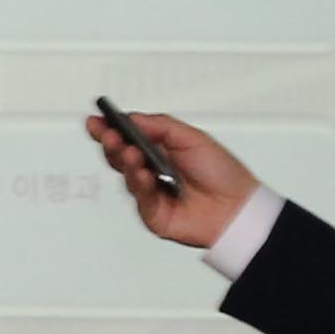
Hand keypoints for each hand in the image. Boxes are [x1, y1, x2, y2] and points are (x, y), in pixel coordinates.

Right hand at [87, 108, 259, 250]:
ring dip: (126, 162)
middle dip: (111, 143)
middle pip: (119, 156)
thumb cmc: (222, 173)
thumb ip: (160, 126)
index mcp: (160, 150)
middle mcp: (152, 170)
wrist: (238, 206)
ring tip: (130, 152)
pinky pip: (140, 199)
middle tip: (109, 134)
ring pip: (127, 176)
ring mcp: (151, 193)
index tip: (96, 120)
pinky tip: (144, 175)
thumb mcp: (193, 138)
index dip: (109, 129)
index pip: (127, 137)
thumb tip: (132, 119)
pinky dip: (140, 184)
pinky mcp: (153, 214)